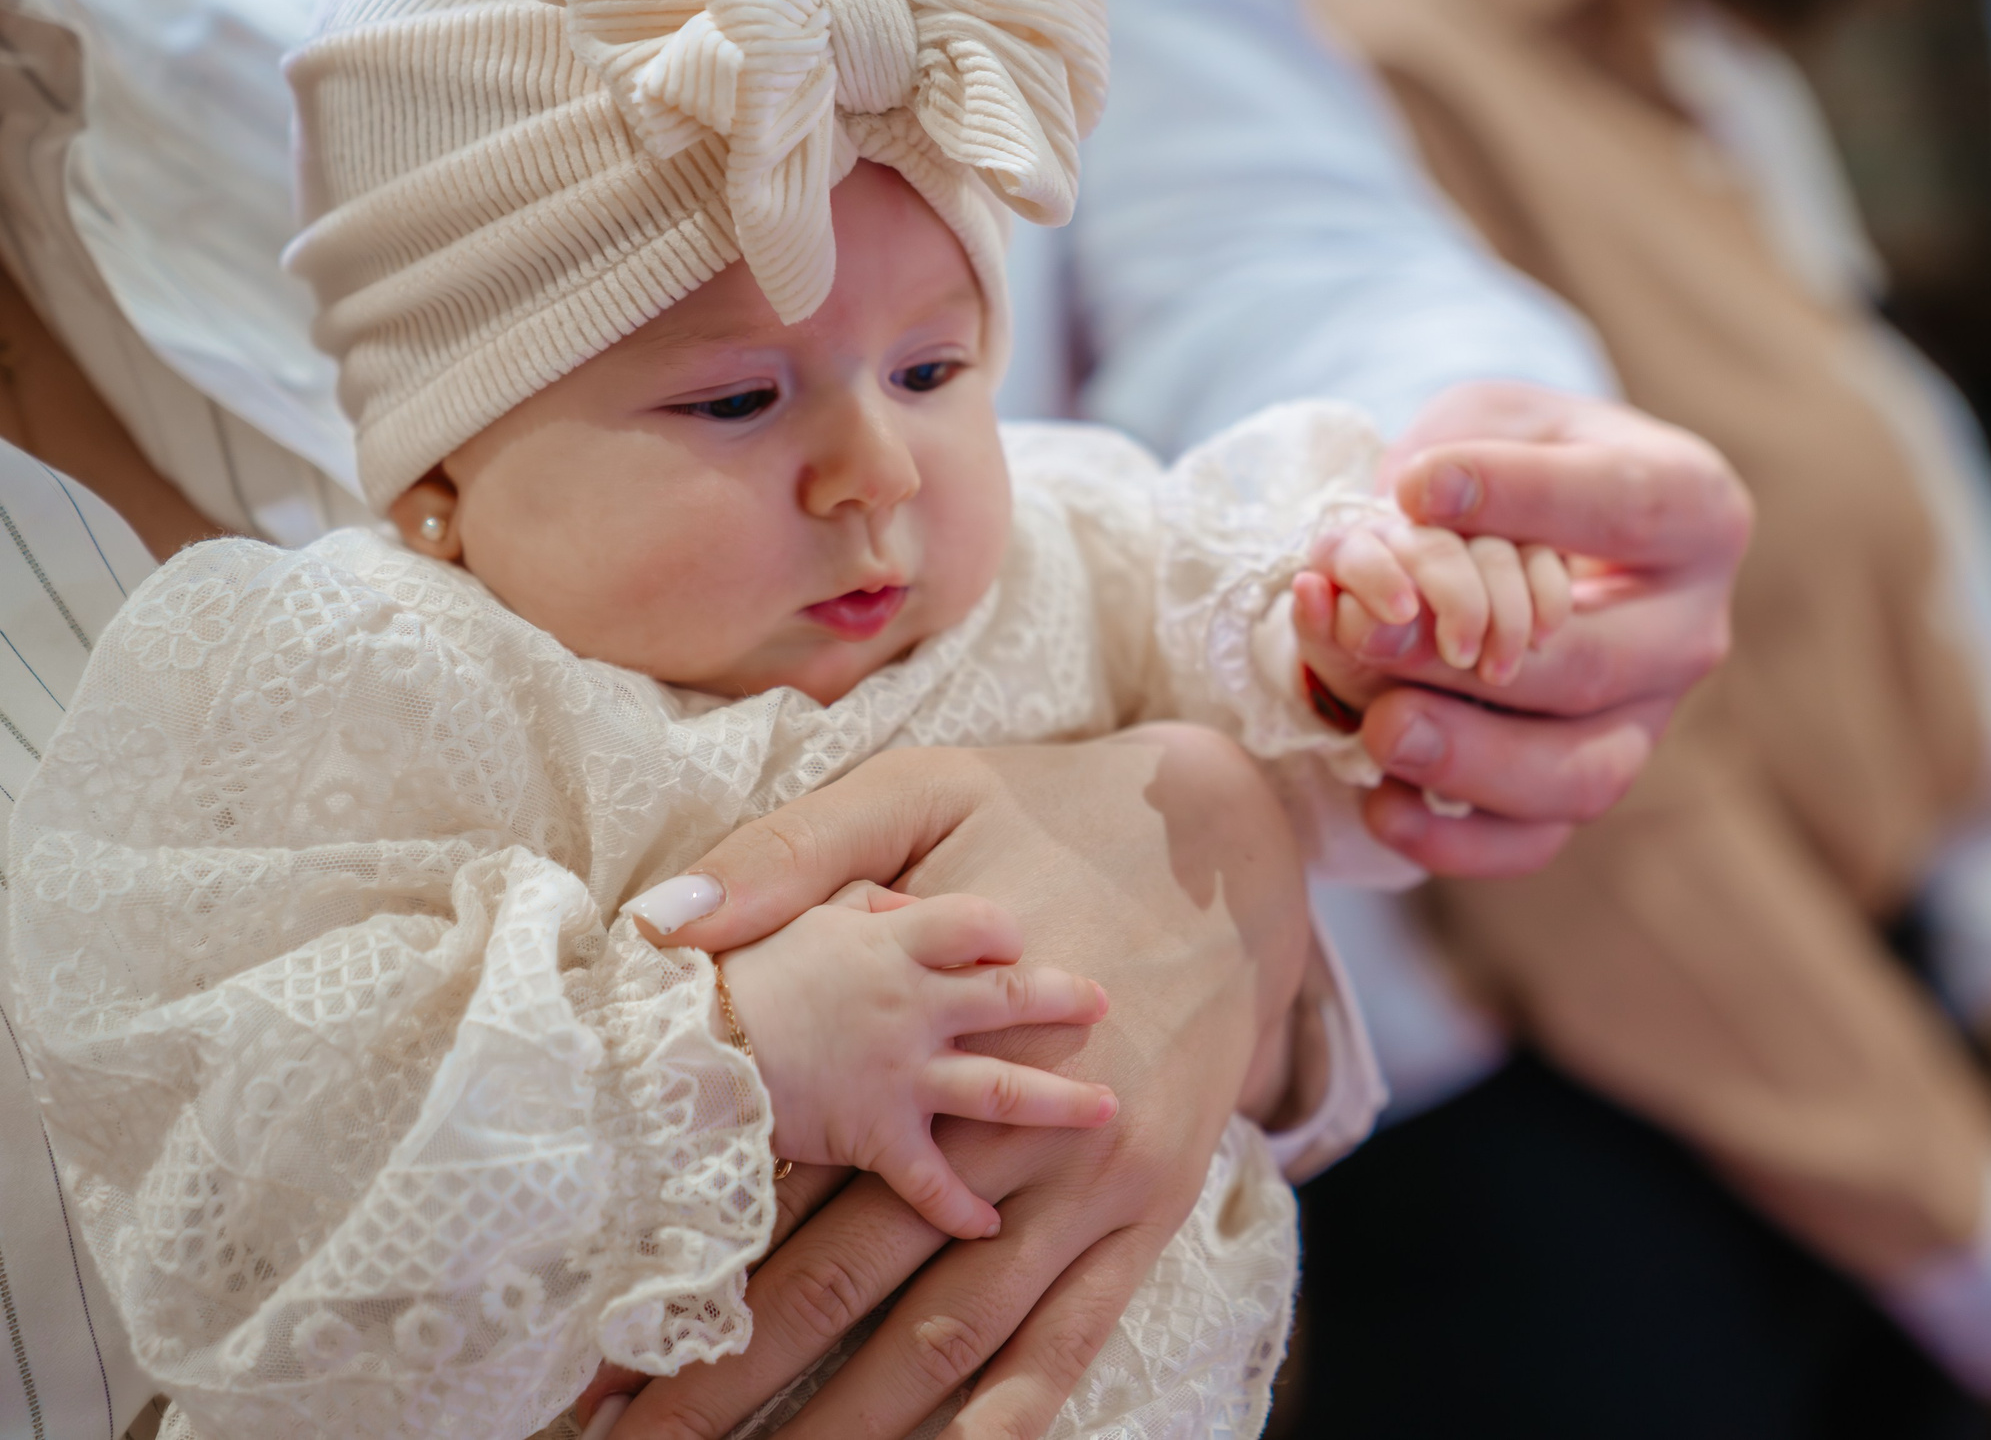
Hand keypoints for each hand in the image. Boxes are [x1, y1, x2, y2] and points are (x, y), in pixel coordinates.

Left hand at [609, 726, 1309, 1439]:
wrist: (1227, 844)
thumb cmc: (1057, 814)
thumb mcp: (924, 789)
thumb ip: (798, 852)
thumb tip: (671, 920)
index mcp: (927, 1025)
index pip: (775, 1167)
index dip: (674, 1256)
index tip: (588, 1352)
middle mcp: (1005, 1127)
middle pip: (843, 1277)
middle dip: (734, 1374)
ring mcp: (1084, 1182)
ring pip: (951, 1333)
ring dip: (855, 1422)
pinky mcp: (1149, 1210)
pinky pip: (1072, 1340)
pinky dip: (1008, 1419)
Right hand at [718, 881, 1115, 1240]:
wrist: (671, 1049)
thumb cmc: (723, 958)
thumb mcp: (790, 890)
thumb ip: (855, 892)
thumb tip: (903, 902)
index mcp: (893, 941)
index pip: (978, 920)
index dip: (1004, 929)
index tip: (1026, 938)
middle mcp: (913, 1006)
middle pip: (1012, 1000)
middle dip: (1065, 1002)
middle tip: (1109, 1004)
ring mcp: (901, 1075)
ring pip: (1001, 1090)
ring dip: (1059, 1102)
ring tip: (1106, 1110)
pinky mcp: (877, 1137)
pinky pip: (934, 1181)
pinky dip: (963, 1209)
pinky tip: (992, 1226)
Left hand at [1295, 523, 1570, 702]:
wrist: (1426, 698)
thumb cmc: (1372, 680)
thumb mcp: (1345, 668)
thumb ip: (1329, 634)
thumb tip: (1309, 588)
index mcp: (1350, 552)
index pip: (1352, 545)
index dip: (1375, 572)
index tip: (1400, 614)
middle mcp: (1408, 534)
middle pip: (1435, 542)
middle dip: (1454, 597)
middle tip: (1461, 657)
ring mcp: (1468, 540)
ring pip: (1494, 548)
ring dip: (1504, 608)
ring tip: (1498, 672)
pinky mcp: (1522, 555)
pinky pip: (1540, 555)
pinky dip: (1545, 592)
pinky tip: (1544, 634)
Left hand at [1312, 381, 1750, 874]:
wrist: (1532, 515)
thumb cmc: (1518, 457)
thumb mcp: (1494, 419)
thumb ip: (1457, 455)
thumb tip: (1405, 517)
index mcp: (1694, 510)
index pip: (1625, 506)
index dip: (1521, 498)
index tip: (1417, 488)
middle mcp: (1689, 628)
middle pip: (1598, 664)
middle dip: (1475, 661)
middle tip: (1377, 635)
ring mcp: (1647, 718)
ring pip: (1583, 773)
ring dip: (1473, 762)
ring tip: (1381, 731)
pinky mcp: (1587, 780)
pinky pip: (1539, 840)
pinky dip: (1460, 841)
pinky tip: (1382, 808)